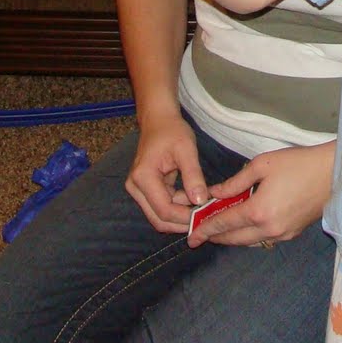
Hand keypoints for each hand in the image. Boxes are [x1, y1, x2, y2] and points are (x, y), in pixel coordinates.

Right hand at [125, 112, 207, 233]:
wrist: (158, 120)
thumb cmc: (172, 130)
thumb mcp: (186, 150)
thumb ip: (193, 175)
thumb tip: (201, 201)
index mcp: (143, 177)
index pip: (164, 210)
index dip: (184, 217)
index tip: (205, 216)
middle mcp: (135, 187)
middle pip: (158, 218)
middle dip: (182, 222)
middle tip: (205, 219)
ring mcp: (138, 190)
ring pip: (160, 215)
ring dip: (181, 215)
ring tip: (203, 209)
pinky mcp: (145, 189)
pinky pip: (162, 206)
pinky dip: (178, 207)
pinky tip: (194, 201)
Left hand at [187, 142, 333, 248]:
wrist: (333, 173)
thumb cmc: (298, 163)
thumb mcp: (263, 165)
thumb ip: (236, 182)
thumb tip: (216, 193)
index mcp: (259, 211)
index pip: (224, 224)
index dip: (206, 229)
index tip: (191, 236)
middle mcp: (269, 229)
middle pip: (234, 239)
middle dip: (215, 237)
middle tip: (200, 234)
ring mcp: (282, 234)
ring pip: (248, 242)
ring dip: (232, 238)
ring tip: (218, 231)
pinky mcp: (292, 234)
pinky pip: (262, 240)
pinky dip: (248, 236)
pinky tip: (243, 227)